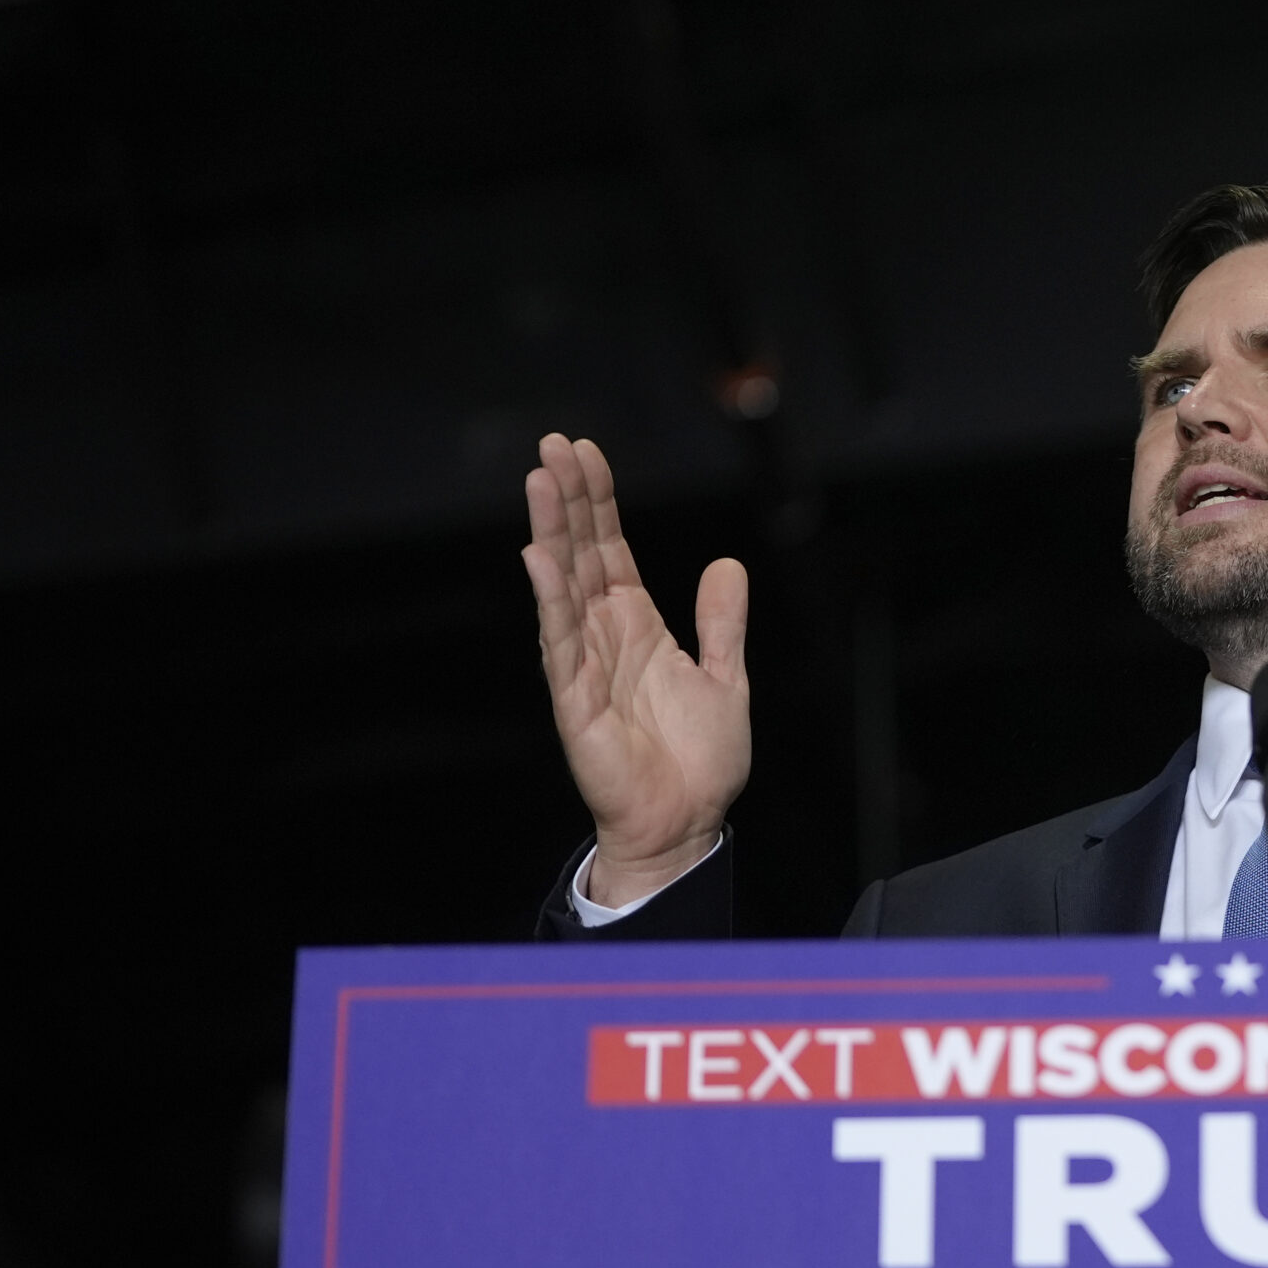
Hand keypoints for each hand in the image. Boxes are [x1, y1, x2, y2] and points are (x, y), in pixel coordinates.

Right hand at [521, 433, 750, 906]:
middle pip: (580, 554)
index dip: (599, 502)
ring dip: (551, 532)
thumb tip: (726, 563)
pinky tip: (540, 556)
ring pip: (563, 586)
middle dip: (569, 499)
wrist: (687, 823)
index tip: (587, 454)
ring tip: (541, 479)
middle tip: (554, 444)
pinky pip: (560, 641)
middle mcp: (604, 636)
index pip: (610, 550)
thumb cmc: (699, 762)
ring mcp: (584, 664)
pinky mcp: (574, 700)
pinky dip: (551, 599)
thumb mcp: (725, 676)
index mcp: (637, 626)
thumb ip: (722, 622)